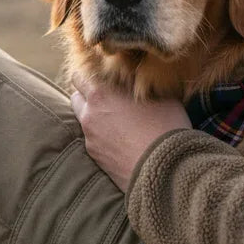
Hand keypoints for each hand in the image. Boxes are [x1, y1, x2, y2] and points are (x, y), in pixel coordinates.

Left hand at [70, 75, 191, 191]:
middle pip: (77, 96)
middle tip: (110, 97)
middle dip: (88, 95)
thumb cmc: (166, 126)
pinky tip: (121, 139)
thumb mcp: (161, 95)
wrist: (164, 168)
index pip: (80, 75)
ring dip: (95, 116)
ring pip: (84, 119)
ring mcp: (90, 137)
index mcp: (101, 93)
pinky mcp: (95, 157)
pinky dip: (102, 136)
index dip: (90, 74)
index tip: (104, 76)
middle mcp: (90, 114)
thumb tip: (140, 80)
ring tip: (118, 119)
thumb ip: (142, 84)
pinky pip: (93, 139)